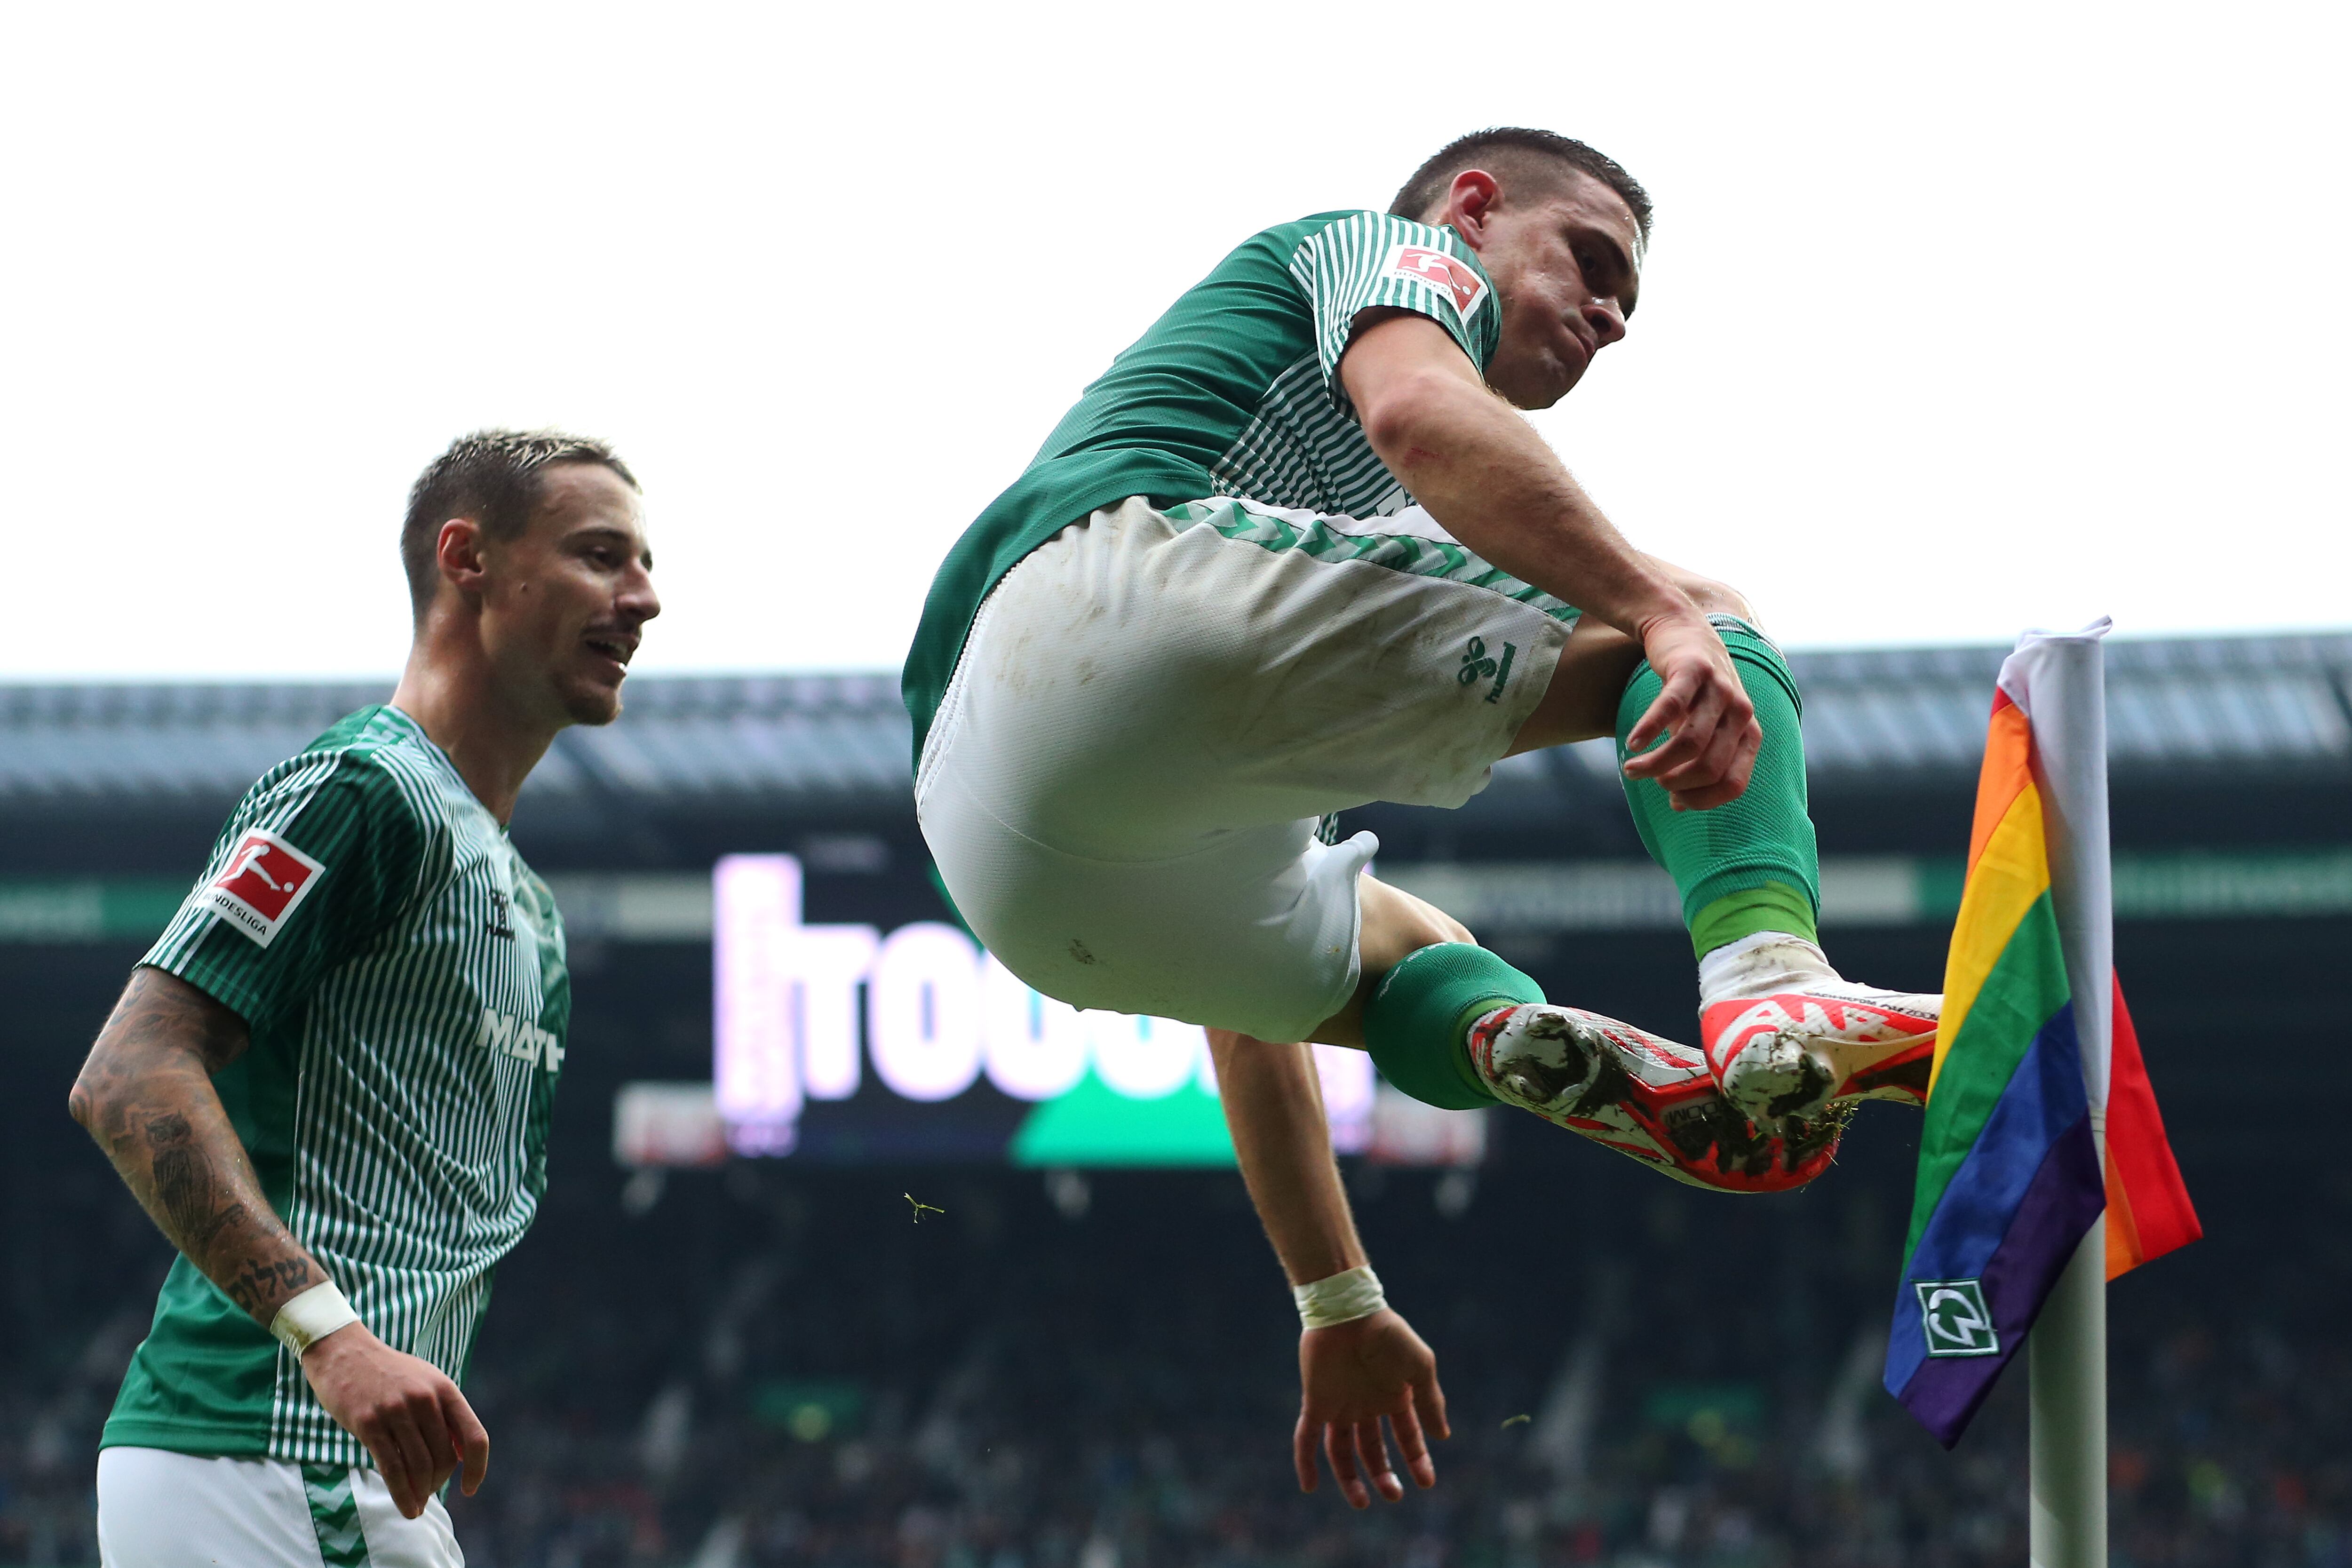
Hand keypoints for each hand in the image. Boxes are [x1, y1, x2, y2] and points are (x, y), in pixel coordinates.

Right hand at [301, 1323, 488, 1518]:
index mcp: (445, 1389)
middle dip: (439, 1482)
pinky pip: (392, 1469)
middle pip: (445, 1458)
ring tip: (418, 1502)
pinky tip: (408, 1509)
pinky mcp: (369, 1424)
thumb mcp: (428, 1382)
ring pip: (420, 1467)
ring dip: (422, 1492)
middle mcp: (425, 1400)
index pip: (475, 1436)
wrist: (344, 1353)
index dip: (477, 1468)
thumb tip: (464, 1454)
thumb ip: (446, 1415)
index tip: (470, 1488)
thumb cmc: (389, 1373)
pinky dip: (403, 1495)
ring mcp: (396, 1411)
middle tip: (429, 1491)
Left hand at [1294, 1308, 1449, 1507]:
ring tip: (1362, 1502)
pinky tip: (1309, 1487)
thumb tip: (1442, 1436)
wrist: (1349, 1311)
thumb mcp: (1419, 1368)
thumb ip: (1430, 1402)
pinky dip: (1306, 1461)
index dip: (1417, 1459)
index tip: (1426, 1482)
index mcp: (1393, 1396)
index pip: (1406, 1436)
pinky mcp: (1316, 1401)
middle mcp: (1366, 1405)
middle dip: (1384, 1474)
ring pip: (1341, 1451)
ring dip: (1350, 1478)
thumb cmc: (1388, 1335)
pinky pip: (1307, 1437)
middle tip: (1394, 1495)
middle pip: (1372, 1450)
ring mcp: (1340, 1404)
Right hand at [1622, 608, 1761, 810]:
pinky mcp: (1693, 669)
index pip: (1733, 785)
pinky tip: (1632, 743)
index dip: (1701, 800)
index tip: (1672, 800)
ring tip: (1631, 768)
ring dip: (1655, 764)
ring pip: (1690, 744)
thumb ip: (1698, 763)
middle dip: (1674, 783)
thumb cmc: (1693, 690)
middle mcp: (1741, 713)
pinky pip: (1670, 707)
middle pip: (1710, 768)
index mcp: (1748, 734)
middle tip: (1648, 779)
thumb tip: (1678, 805)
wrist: (1683, 630)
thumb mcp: (1703, 729)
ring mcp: (1720, 689)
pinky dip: (1648, 730)